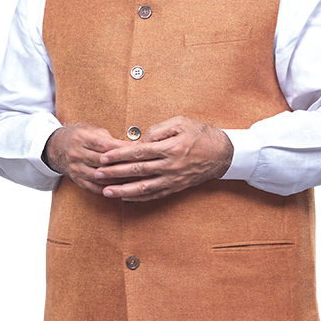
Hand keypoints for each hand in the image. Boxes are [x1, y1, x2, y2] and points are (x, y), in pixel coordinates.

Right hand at [42, 124, 133, 193]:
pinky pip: (94, 187)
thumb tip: (130, 145)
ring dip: (118, 179)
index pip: (105, 146)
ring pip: (100, 177)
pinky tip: (120, 187)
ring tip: (133, 179)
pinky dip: (108, 188)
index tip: (137, 150)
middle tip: (140, 166)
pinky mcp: (77, 180)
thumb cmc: (78, 137)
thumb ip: (109, 139)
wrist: (56, 147)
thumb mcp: (91, 131)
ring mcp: (76, 168)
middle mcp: (77, 154)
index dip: (122, 149)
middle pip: (103, 162)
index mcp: (82, 139)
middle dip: (123, 165)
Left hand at [93, 116, 233, 201]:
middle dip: (114, 174)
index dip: (119, 155)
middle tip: (97, 175)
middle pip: (137, 171)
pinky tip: (126, 198)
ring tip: (107, 192)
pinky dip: (139, 198)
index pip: (138, 153)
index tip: (103, 157)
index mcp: (170, 148)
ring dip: (123, 191)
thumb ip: (158, 130)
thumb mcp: (181, 123)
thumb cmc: (201, 135)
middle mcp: (170, 166)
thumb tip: (141, 140)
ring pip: (144, 188)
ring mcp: (173, 179)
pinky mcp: (176, 187)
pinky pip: (155, 195)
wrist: (223, 153)